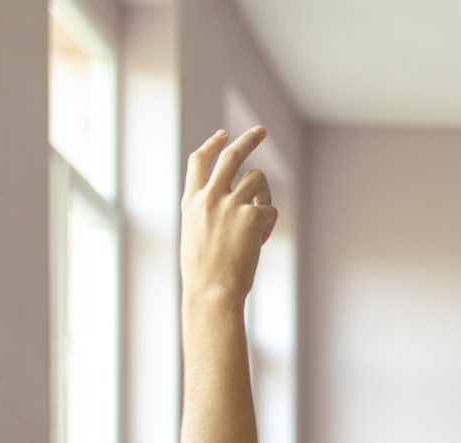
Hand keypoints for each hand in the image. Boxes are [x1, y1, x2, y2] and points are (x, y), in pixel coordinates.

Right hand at [180, 127, 277, 306]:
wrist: (211, 292)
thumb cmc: (204, 275)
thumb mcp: (196, 237)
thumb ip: (208, 214)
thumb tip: (233, 203)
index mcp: (191, 202)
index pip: (199, 161)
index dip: (212, 144)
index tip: (223, 134)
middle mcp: (208, 197)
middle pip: (231, 156)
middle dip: (248, 139)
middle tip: (261, 130)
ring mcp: (229, 204)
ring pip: (257, 179)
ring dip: (264, 194)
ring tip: (258, 220)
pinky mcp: (250, 216)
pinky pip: (269, 209)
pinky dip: (268, 224)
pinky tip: (258, 242)